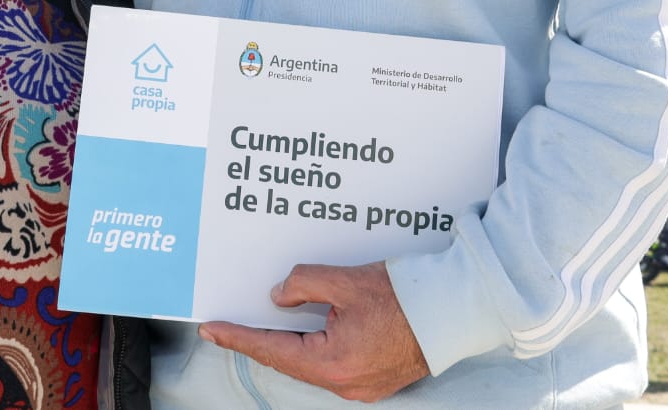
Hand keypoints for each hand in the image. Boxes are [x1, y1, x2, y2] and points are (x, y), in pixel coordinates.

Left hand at [198, 261, 429, 402]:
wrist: (455, 310)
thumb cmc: (406, 296)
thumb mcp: (345, 281)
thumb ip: (304, 285)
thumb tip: (278, 298)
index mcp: (334, 363)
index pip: (272, 350)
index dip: (238, 337)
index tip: (212, 329)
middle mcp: (345, 383)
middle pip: (290, 360)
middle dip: (261, 338)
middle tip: (231, 322)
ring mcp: (361, 386)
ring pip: (311, 362)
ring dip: (290, 341)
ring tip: (266, 319)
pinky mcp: (373, 379)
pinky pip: (332, 364)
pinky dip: (314, 346)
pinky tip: (304, 327)